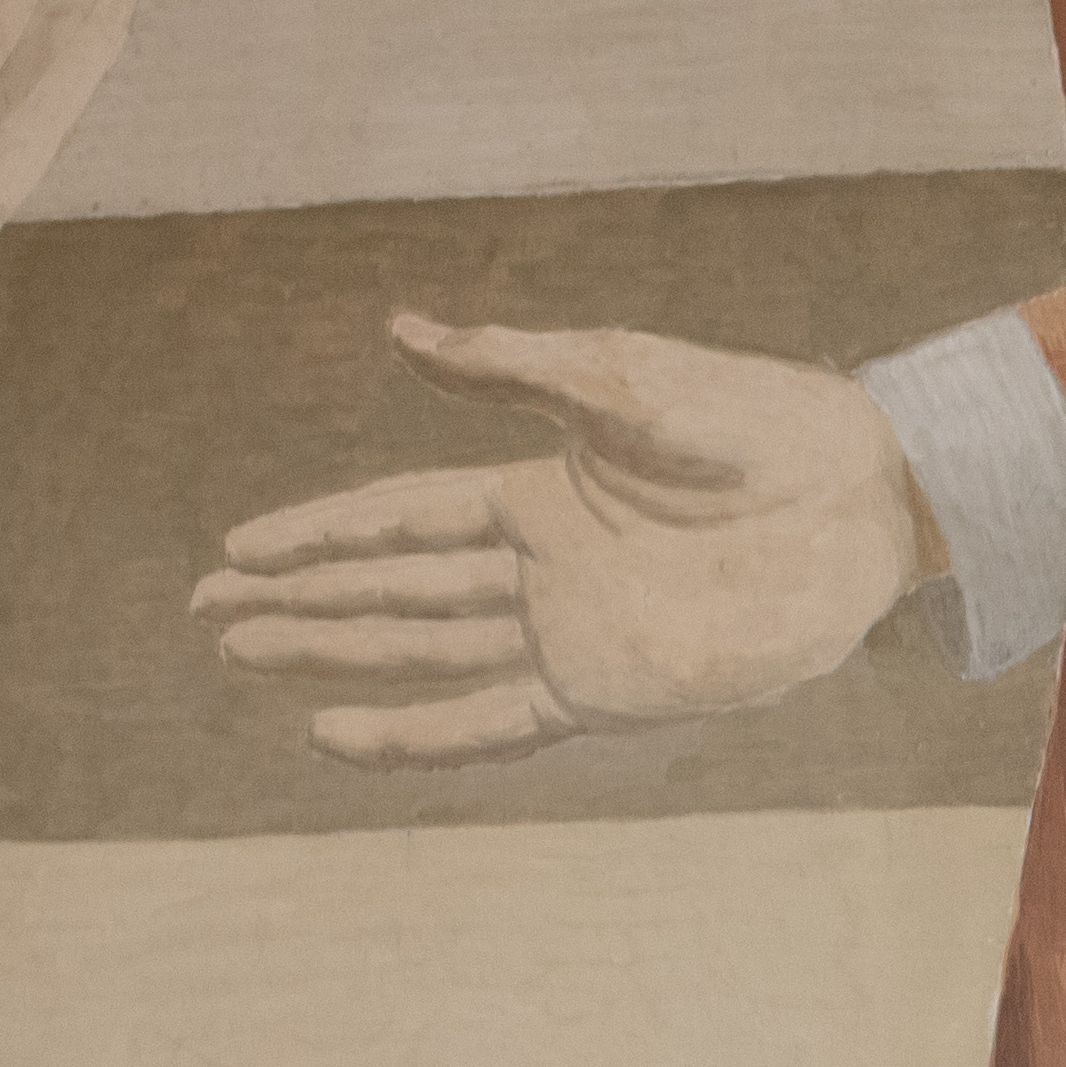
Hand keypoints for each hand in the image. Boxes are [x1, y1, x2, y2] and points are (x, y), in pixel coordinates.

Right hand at [187, 308, 932, 762]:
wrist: (857, 496)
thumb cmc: (755, 421)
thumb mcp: (620, 379)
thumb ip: (510, 367)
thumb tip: (398, 331)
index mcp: (538, 489)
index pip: (400, 517)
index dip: (318, 534)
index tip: (237, 551)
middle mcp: (543, 566)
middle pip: (394, 589)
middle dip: (301, 603)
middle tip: (208, 617)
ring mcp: (571, 631)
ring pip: (423, 653)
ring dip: (335, 659)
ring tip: (249, 661)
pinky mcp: (609, 689)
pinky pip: (491, 722)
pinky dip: (416, 735)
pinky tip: (341, 736)